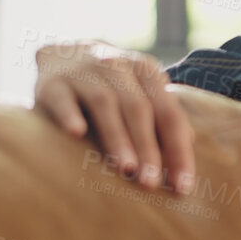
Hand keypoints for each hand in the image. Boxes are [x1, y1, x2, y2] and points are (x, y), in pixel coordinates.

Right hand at [33, 40, 195, 195]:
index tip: (182, 186)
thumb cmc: (110, 84)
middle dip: (148, 148)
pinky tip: (76, 133)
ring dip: (117, 137)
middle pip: (139, 109)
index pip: (169, 114)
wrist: (61, 53)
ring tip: (126, 168)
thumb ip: (161, 116)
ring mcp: (83, 72)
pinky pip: (61, 98)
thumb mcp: (139, 91)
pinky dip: (69, 114)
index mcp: (146, 71)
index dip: (178, 150)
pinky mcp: (51, 82)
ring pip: (105, 103)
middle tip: (151, 183)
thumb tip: (189, 145)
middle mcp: (117, 66)